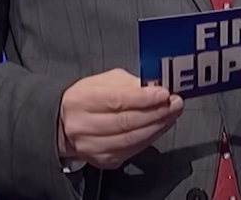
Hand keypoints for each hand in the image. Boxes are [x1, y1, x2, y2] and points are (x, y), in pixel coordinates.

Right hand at [57, 69, 183, 169]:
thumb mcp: (103, 81)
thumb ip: (128, 83)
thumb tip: (154, 87)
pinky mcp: (102, 160)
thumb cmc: (87, 99)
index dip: (144, 98)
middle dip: (156, 112)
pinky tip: (159, 127)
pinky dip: (150, 139)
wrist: (65, 125)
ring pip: (131, 139)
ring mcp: (92, 146)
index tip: (164, 93)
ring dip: (157, 126)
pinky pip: (132, 151)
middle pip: (126, 121)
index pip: (117, 100)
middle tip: (174, 103)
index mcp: (81, 99)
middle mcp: (83, 125)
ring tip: (171, 114)